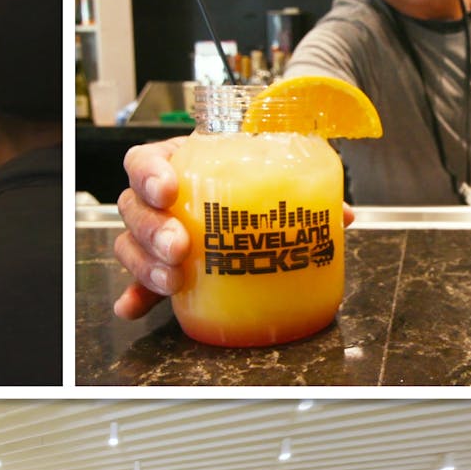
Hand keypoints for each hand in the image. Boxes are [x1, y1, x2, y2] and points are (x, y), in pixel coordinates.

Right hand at [111, 137, 354, 318]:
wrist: (246, 198)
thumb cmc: (250, 180)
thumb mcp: (271, 174)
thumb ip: (300, 186)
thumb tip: (340, 216)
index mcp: (178, 164)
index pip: (144, 161)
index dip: (149, 174)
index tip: (168, 189)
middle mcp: (157, 199)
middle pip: (133, 208)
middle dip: (152, 229)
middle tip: (180, 246)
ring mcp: (152, 233)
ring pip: (130, 244)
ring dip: (145, 264)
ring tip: (172, 280)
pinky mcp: (157, 266)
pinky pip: (136, 282)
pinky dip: (134, 296)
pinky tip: (132, 308)